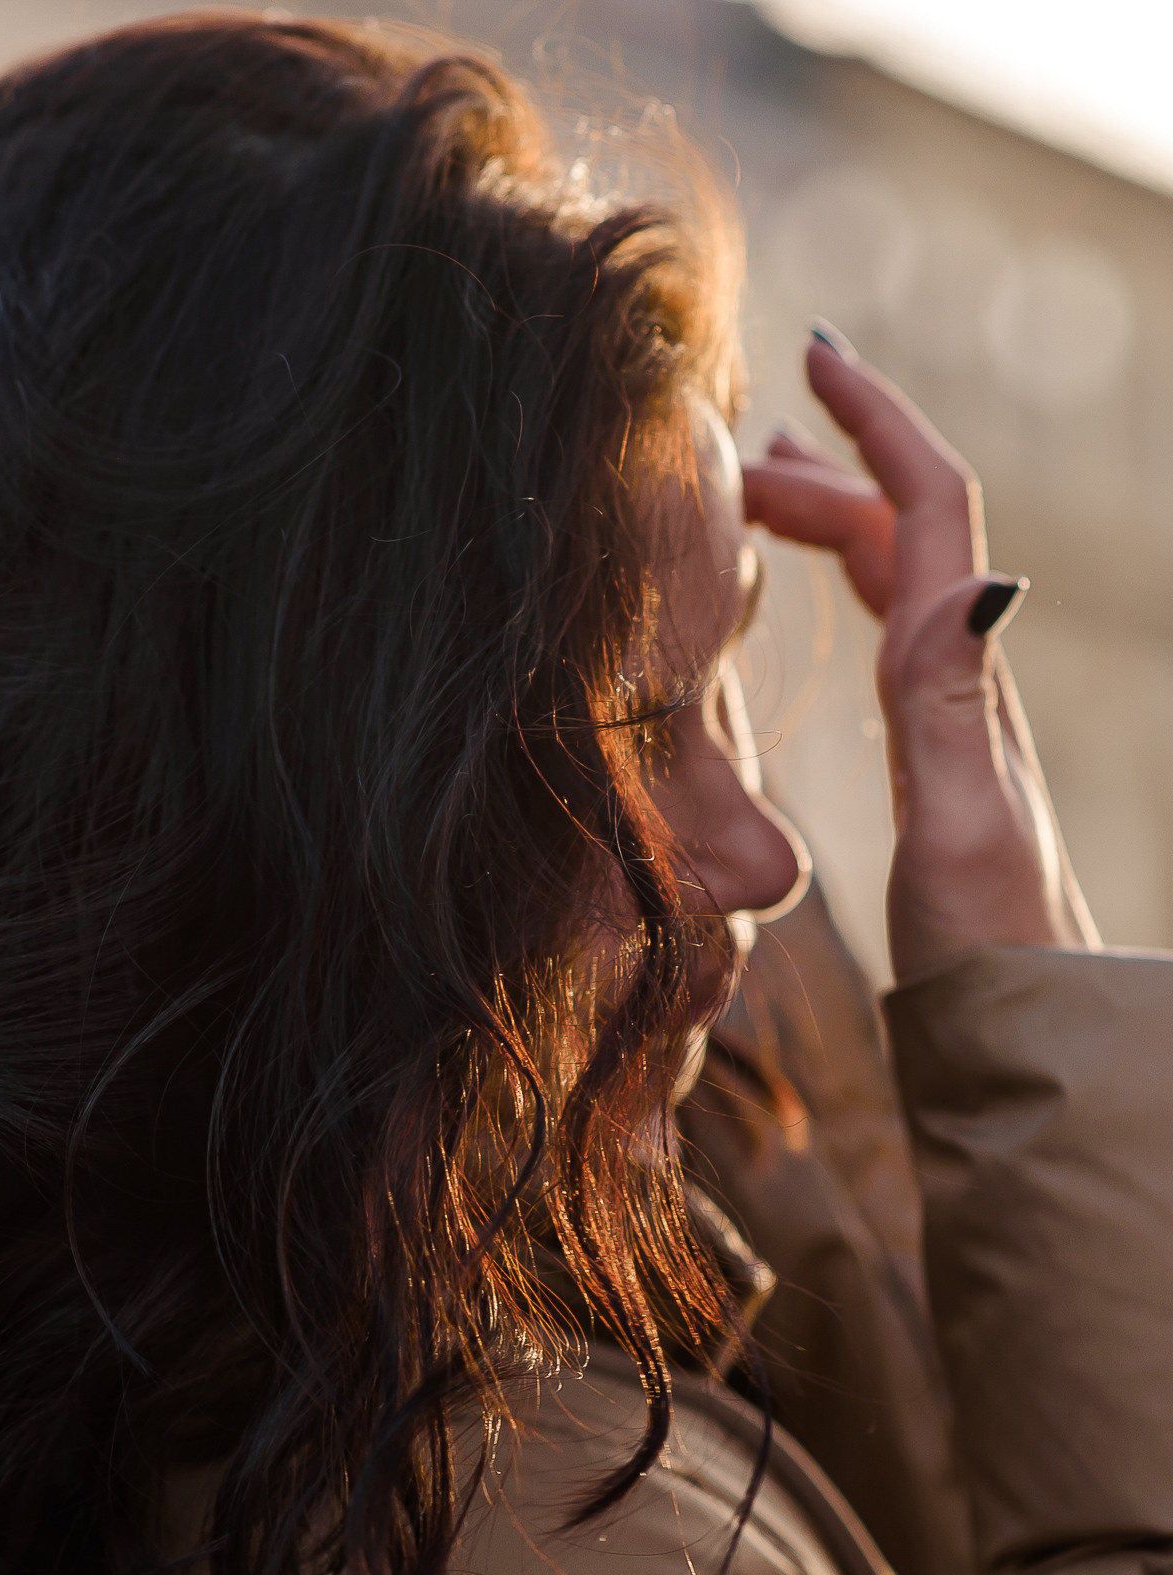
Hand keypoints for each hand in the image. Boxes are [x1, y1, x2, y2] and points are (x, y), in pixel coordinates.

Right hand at [741, 329, 1097, 982]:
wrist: (1029, 1031)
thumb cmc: (989, 950)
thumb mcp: (961, 829)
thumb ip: (952, 709)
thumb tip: (979, 574)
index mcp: (964, 679)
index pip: (928, 513)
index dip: (876, 425)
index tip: (812, 355)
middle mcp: (968, 684)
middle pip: (901, 533)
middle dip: (827, 468)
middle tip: (734, 450)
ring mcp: (957, 721)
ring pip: (894, 580)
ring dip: (832, 519)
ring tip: (761, 496)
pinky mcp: (938, 761)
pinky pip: (889, 636)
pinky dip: (841, 588)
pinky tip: (813, 607)